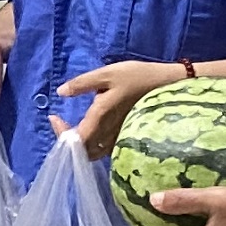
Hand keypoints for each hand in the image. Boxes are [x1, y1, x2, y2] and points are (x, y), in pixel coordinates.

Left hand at [58, 59, 181, 155]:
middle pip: (83, 151)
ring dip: (81, 144)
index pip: (75, 139)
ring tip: (74, 126)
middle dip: (68, 140)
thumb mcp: (108, 73)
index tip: (54, 117)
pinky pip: (107, 149)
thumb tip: (61, 92)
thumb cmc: (138, 76)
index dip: (61, 133)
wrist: (171, 85)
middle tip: (61, 121)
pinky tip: (93, 128)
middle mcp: (110, 134)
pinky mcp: (129, 137)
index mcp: (102, 118)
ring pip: (95, 152)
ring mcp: (121, 138)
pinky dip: (94, 144)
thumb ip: (83, 83)